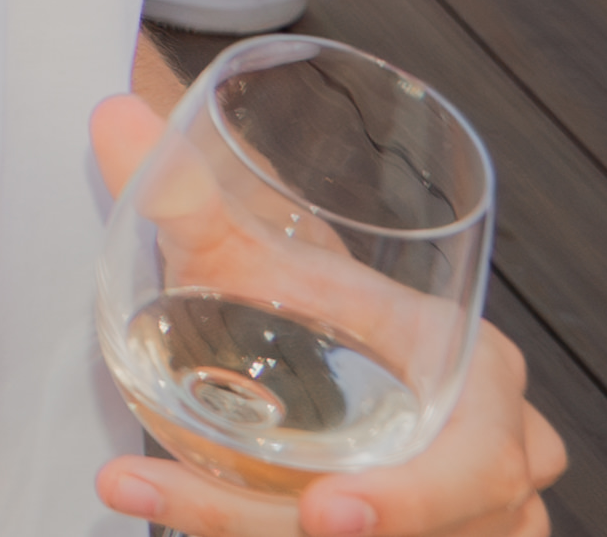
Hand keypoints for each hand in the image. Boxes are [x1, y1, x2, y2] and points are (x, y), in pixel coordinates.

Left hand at [88, 95, 559, 536]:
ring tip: (152, 493)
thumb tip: (111, 112)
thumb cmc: (302, 301)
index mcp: (481, 382)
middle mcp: (495, 467)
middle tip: (234, 518)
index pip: (476, 461)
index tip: (325, 510)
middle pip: (431, 529)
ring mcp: (474, 525)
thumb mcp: (256, 256)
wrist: (315, 340)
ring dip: (261, 535)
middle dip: (333, 533)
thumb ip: (188, 195)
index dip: (409, 501)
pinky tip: (167, 502)